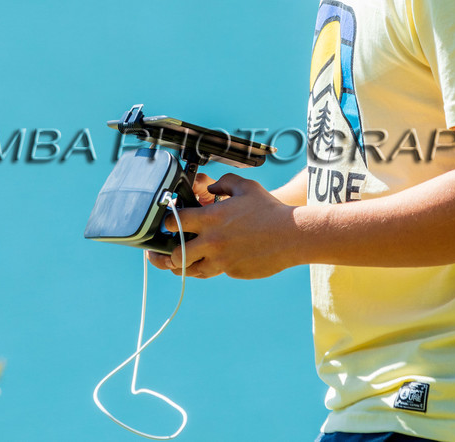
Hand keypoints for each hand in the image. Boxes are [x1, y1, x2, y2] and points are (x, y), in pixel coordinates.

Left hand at [144, 172, 302, 279]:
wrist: (292, 235)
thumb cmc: (269, 209)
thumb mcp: (245, 186)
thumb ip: (224, 182)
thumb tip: (211, 186)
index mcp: (211, 218)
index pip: (175, 223)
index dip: (167, 223)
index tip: (167, 223)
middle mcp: (212, 241)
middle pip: (176, 254)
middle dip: (166, 253)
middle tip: (161, 251)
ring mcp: (222, 260)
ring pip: (191, 270)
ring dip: (181, 266)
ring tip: (173, 264)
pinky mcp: (232, 271)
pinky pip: (212, 272)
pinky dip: (205, 268)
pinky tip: (202, 263)